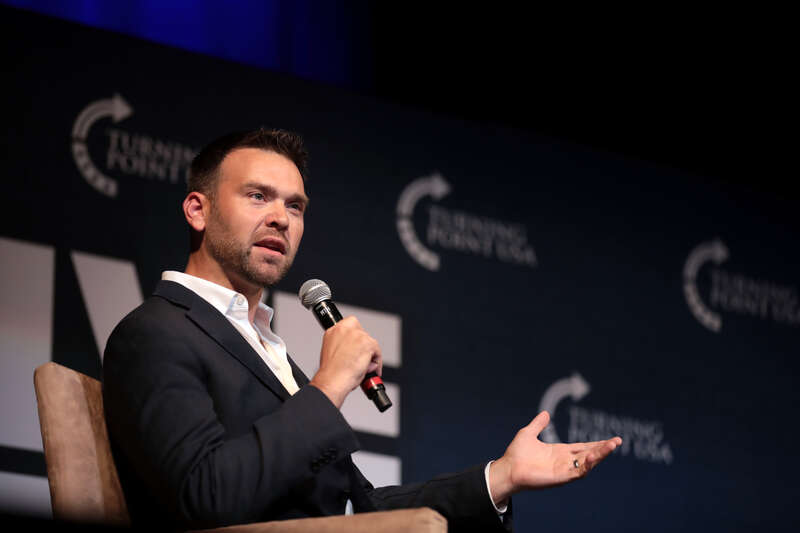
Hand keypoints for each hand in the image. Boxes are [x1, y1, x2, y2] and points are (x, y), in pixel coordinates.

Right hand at [309, 316, 381, 408]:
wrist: (331, 380)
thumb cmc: (330, 373)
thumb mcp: (332, 353)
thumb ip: (343, 347)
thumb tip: (355, 352)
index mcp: (333, 331)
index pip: (351, 326)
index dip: (356, 338)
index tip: (358, 347)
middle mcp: (344, 329)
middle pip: (363, 333)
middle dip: (364, 346)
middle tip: (362, 359)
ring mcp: (356, 335)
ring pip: (371, 343)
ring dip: (370, 355)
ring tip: (364, 368)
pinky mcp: (367, 343)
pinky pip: (377, 351)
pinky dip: (377, 362)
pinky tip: (370, 371)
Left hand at [489, 411, 621, 505]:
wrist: (507, 468)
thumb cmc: (516, 454)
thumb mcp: (528, 433)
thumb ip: (538, 424)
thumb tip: (546, 413)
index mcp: (560, 452)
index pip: (582, 447)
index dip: (596, 444)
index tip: (611, 439)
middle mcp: (564, 461)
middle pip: (589, 454)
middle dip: (603, 449)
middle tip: (617, 441)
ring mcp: (563, 470)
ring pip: (586, 463)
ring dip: (599, 455)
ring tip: (610, 446)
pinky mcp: (560, 477)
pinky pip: (577, 472)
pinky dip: (586, 465)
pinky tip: (592, 456)